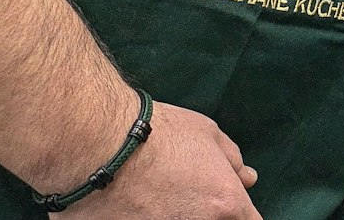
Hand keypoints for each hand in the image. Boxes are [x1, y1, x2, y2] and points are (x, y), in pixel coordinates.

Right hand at [64, 102, 260, 219]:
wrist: (96, 145)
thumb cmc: (156, 133)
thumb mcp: (208, 134)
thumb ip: (232, 161)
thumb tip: (246, 178)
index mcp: (224, 204)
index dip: (238, 214)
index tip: (225, 207)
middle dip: (205, 213)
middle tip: (182, 195)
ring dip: (168, 214)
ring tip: (151, 196)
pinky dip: (139, 217)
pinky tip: (129, 205)